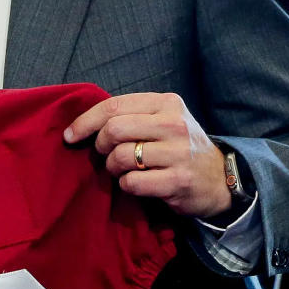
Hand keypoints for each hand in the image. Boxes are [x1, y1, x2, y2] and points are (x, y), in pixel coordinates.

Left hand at [64, 92, 229, 218]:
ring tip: (122, 170)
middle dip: (100, 146)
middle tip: (106, 155)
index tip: (70, 135)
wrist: (218, 178)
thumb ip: (130, 116)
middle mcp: (174, 124)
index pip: (114, 106)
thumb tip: (81, 125)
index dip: (85, 122)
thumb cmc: (179, 147)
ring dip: (112, 168)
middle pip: (114, 130)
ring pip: (121, 157)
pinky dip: (126, 185)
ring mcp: (178, 152)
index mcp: (166, 103)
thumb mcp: (162, 120)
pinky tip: (136, 183)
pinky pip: (132, 182)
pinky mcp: (178, 180)